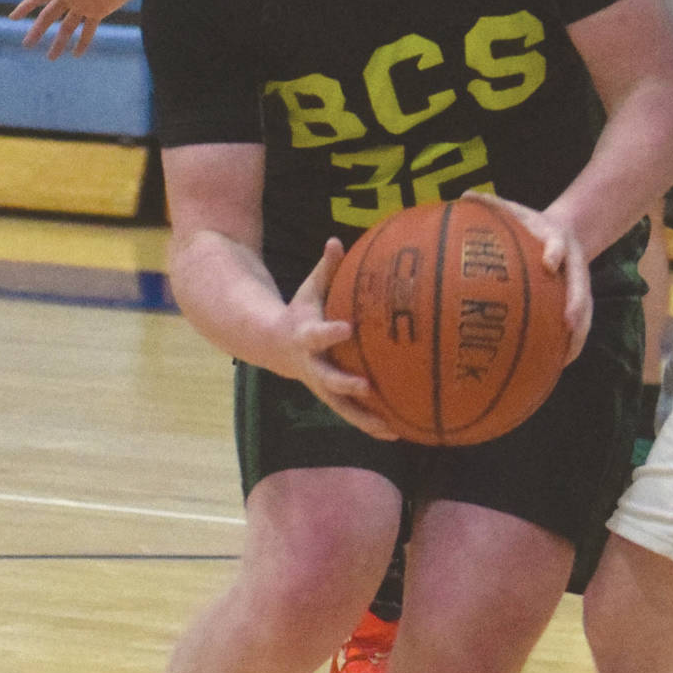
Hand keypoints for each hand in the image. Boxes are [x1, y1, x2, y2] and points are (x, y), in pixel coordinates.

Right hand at [12, 0, 141, 57]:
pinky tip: (75, 54)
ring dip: (58, 42)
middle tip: (26, 44)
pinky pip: (87, 30)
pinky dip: (82, 42)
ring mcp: (83, 5)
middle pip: (49, 16)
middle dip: (38, 30)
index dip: (26, 6)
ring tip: (50, 57)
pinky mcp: (97, 12)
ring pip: (67, 27)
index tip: (13, 17)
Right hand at [273, 240, 395, 439]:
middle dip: (346, 385)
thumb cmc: (300, 312)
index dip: (330, 333)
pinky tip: (397, 432)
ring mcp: (321, 386)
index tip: (347, 328)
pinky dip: (372, 424)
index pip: (318, 335)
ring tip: (391, 428)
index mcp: (306, 337)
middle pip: (328, 380)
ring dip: (364, 418)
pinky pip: (352, 414)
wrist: (275, 346)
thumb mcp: (308, 290)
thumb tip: (336, 240)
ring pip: (342, 407)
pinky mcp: (331, 398)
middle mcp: (312, 366)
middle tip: (367, 387)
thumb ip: (325, 268)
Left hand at [498, 201, 592, 363]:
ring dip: (579, 333)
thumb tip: (464, 196)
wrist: (567, 231)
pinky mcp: (579, 301)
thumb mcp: (515, 209)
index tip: (549, 263)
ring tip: (567, 357)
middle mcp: (573, 263)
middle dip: (578, 302)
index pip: (559, 243)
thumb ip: (492, 204)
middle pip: (581, 284)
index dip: (555, 251)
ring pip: (586, 310)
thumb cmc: (529, 224)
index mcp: (556, 238)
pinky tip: (557, 366)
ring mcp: (579, 284)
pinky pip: (580, 325)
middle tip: (570, 321)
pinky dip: (572, 346)